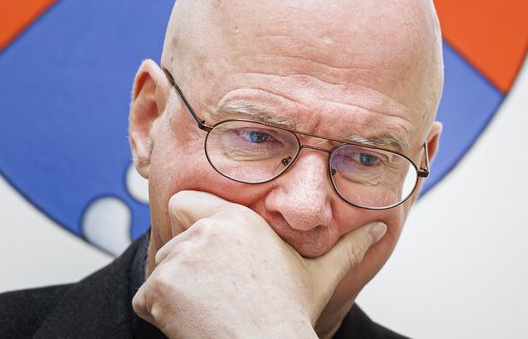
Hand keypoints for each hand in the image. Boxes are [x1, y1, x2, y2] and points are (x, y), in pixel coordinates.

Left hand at [133, 190, 385, 338]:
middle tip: (214, 294)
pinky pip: (146, 298)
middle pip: (172, 242)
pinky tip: (192, 324)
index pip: (185, 202)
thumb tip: (381, 227)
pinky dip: (160, 315)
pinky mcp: (160, 286)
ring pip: (159, 271)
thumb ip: (348, 246)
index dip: (191, 227)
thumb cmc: (287, 315)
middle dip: (184, 268)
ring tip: (210, 311)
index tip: (209, 257)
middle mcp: (207, 230)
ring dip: (174, 294)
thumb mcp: (320, 276)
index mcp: (238, 218)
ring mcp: (180, 257)